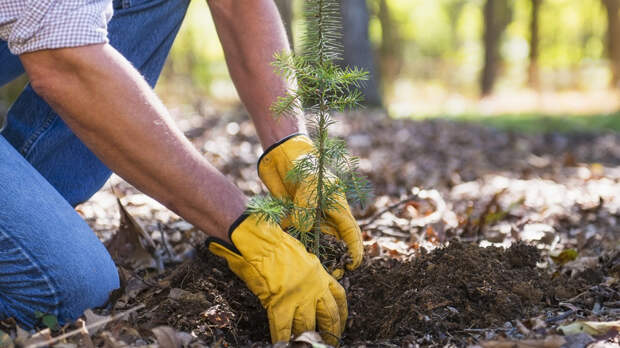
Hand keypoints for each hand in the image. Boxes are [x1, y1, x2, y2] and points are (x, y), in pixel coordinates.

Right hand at [206, 213, 346, 344]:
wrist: (262, 243)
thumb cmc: (276, 245)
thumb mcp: (301, 256)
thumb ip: (307, 274)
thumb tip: (306, 287)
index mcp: (320, 274)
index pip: (339, 297)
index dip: (342, 313)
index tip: (341, 323)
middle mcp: (314, 287)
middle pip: (329, 316)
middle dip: (330, 332)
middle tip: (328, 342)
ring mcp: (299, 297)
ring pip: (308, 325)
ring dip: (307, 337)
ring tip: (306, 344)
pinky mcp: (281, 304)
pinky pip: (284, 328)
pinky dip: (283, 338)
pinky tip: (283, 343)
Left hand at [257, 134, 362, 270]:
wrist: (281, 154)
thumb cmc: (304, 163)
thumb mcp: (308, 182)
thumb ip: (307, 206)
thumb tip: (304, 229)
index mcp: (337, 207)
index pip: (350, 233)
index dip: (354, 250)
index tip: (352, 266)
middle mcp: (325, 215)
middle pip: (334, 243)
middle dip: (333, 261)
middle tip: (329, 276)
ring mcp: (308, 217)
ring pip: (314, 242)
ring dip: (312, 255)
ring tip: (310, 270)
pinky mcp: (292, 217)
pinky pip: (294, 235)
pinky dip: (291, 242)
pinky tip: (288, 251)